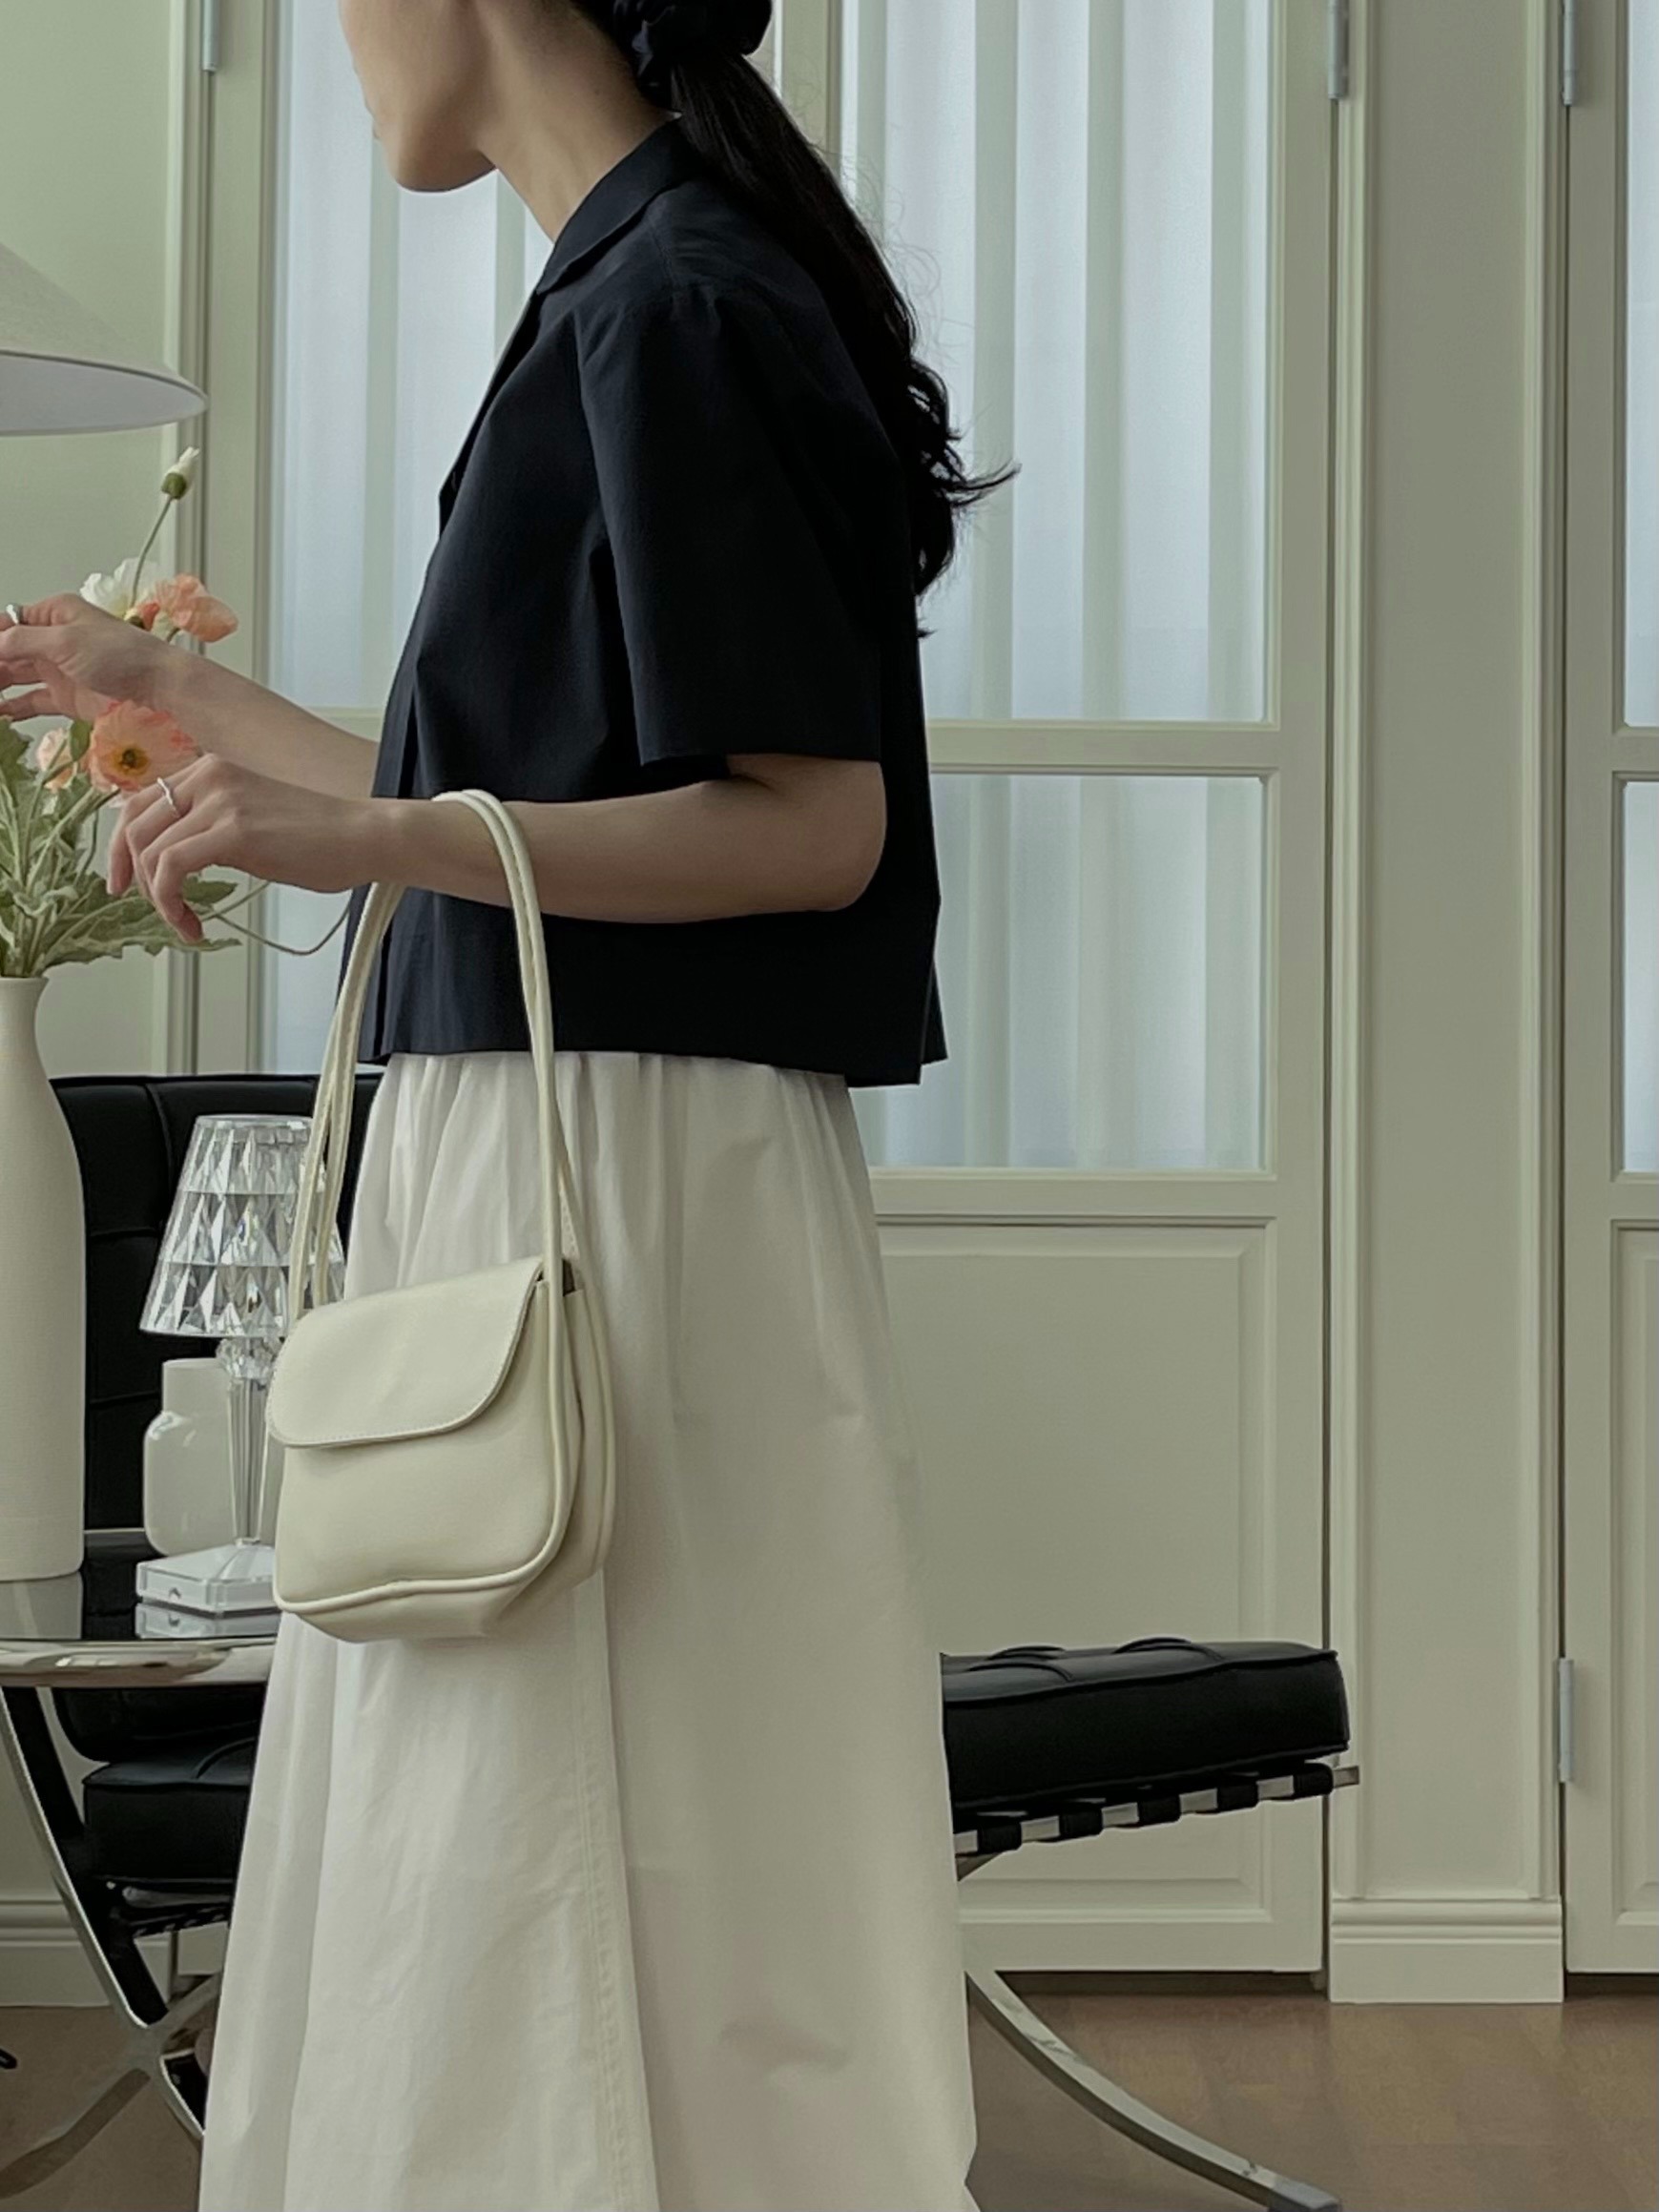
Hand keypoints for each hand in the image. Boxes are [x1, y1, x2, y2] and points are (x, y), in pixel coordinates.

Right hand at [0, 594, 179, 725]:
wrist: (159, 688)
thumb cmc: (119, 654)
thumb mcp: (65, 640)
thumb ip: (23, 640)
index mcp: (54, 615)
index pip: (8, 622)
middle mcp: (53, 640)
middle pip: (8, 650)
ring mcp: (59, 670)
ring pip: (16, 676)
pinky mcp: (67, 698)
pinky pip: (31, 702)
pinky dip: (13, 709)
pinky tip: (0, 715)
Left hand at [111, 755, 380, 942]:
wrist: (364, 836)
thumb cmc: (320, 838)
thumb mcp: (249, 819)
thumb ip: (209, 825)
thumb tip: (171, 856)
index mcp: (210, 769)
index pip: (139, 803)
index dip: (122, 847)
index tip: (125, 881)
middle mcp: (208, 776)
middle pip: (133, 825)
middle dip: (129, 874)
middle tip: (145, 907)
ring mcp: (219, 800)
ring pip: (149, 851)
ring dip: (157, 898)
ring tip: (182, 921)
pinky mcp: (232, 831)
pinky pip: (172, 868)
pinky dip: (170, 902)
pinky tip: (192, 922)